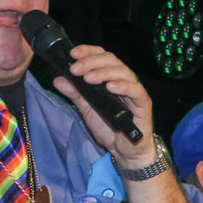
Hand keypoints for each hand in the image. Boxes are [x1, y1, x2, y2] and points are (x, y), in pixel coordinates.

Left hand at [51, 44, 154, 161]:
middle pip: (112, 60)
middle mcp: (123, 80)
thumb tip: (58, 79)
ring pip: (123, 71)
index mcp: (110, 78)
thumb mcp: (87, 110)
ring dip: (104, 72)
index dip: (88, 51)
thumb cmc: (109, 129)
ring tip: (88, 79)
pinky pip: (136, 90)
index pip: (101, 56)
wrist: (124, 151)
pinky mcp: (143, 103)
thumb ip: (75, 94)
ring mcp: (134, 91)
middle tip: (76, 70)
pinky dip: (123, 86)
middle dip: (92, 62)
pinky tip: (110, 87)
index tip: (73, 54)